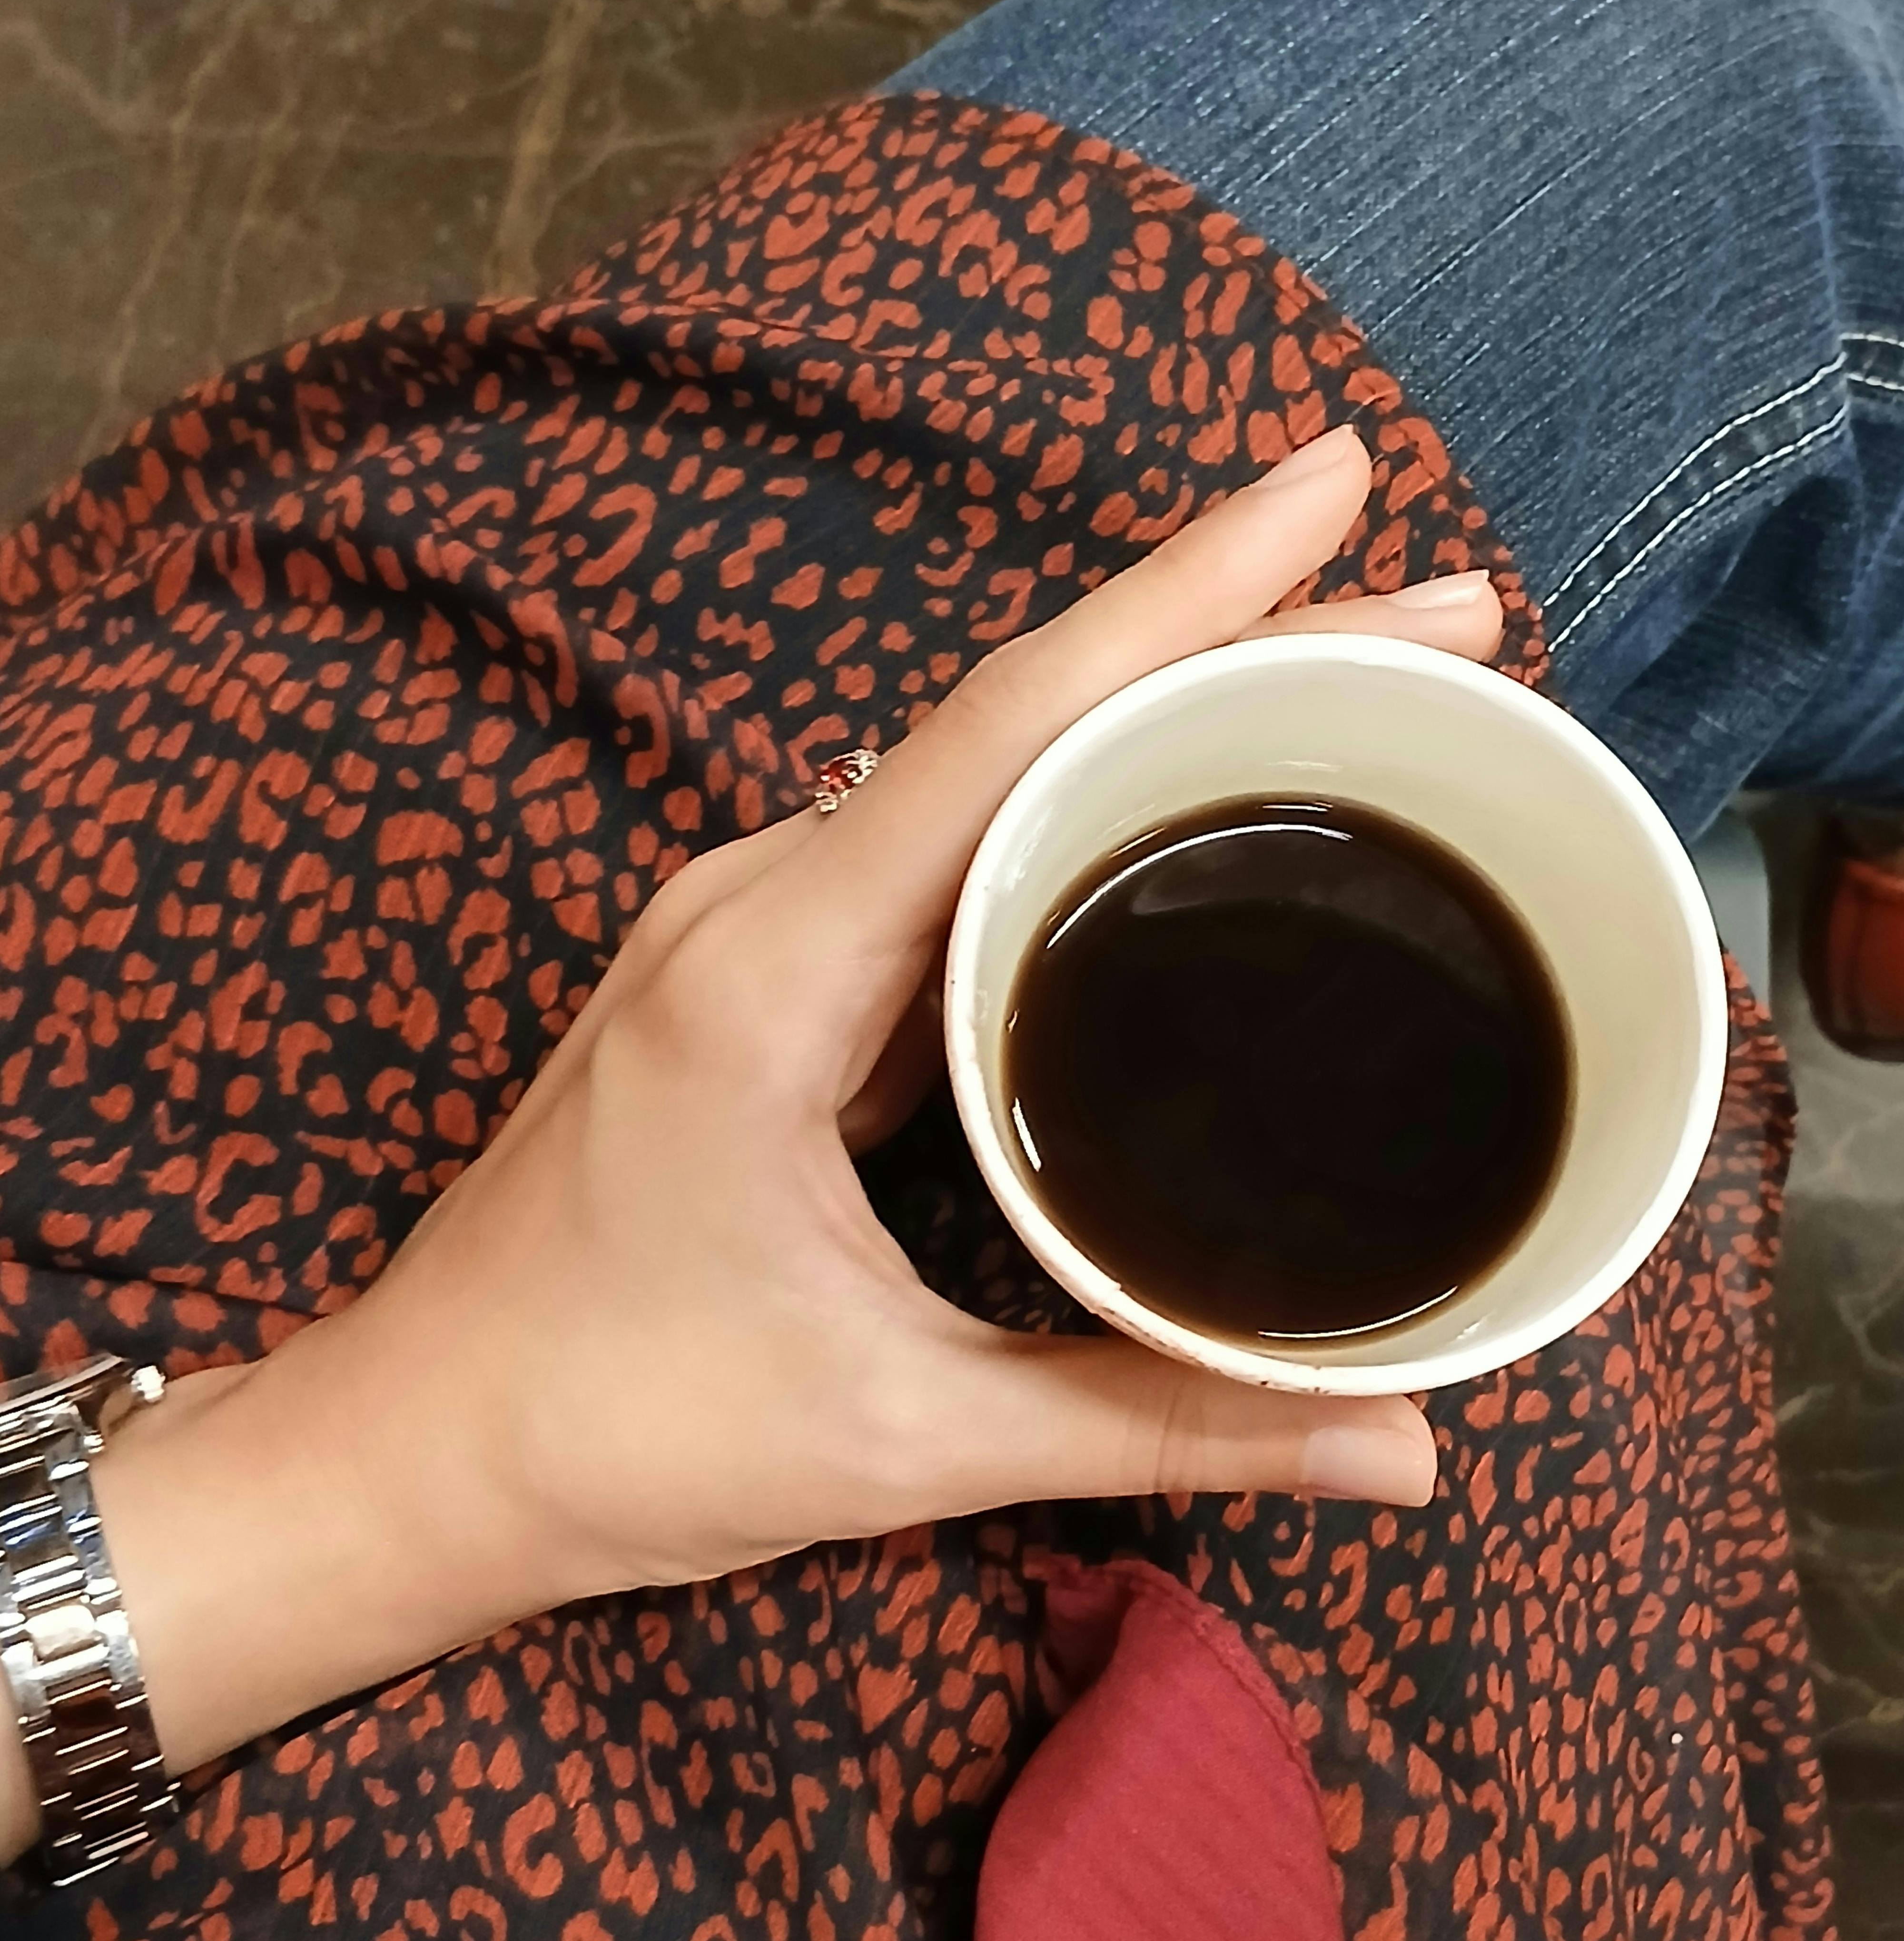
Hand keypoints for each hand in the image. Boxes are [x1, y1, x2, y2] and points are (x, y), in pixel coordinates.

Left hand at [41, 431, 1498, 1854]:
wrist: (416, 1457)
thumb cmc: (615, 1432)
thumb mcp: (904, 1436)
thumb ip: (1159, 1421)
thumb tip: (1403, 1449)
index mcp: (777, 965)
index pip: (1015, 725)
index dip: (1190, 592)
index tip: (1338, 484)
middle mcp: (761, 901)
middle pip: (1029, 719)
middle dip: (1241, 641)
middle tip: (1450, 618)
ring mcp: (759, 925)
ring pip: (993, 773)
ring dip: (1170, 716)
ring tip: (1366, 683)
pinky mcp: (773, 974)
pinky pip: (951, 849)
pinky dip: (1087, 812)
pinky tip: (1201, 812)